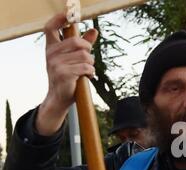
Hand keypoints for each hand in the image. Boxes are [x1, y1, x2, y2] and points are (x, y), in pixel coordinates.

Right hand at [36, 13, 97, 135]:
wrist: (59, 98)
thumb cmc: (67, 77)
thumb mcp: (72, 59)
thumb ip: (83, 45)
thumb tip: (94, 30)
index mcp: (51, 48)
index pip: (50, 27)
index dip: (60, 19)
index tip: (70, 15)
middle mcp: (51, 54)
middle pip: (78, 42)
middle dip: (88, 50)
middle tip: (88, 60)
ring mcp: (56, 63)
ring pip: (85, 56)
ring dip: (90, 64)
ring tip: (85, 71)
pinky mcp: (63, 73)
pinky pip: (86, 67)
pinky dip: (91, 73)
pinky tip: (87, 77)